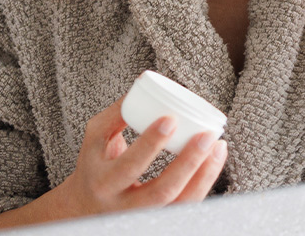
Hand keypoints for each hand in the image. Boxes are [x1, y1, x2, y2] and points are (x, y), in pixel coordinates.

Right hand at [0, 98, 226, 228]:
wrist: (85, 207)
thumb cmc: (96, 163)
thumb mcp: (95, 138)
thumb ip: (115, 113)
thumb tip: (143, 84)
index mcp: (102, 182)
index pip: (128, 167)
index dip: (150, 145)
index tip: (170, 118)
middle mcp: (122, 207)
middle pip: (160, 192)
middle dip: (187, 163)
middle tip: (207, 135)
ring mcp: (143, 219)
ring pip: (179, 206)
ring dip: (204, 176)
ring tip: (219, 146)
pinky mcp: (159, 220)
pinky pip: (187, 207)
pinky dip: (204, 183)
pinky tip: (215, 159)